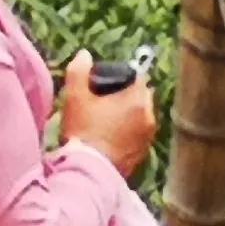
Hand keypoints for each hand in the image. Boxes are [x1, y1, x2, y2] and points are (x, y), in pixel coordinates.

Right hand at [55, 54, 157, 175]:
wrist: (91, 170)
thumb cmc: (84, 131)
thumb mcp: (75, 97)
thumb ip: (79, 70)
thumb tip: (84, 54)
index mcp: (137, 98)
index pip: (137, 75)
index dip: (121, 75)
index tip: (105, 81)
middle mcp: (149, 116)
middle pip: (141, 94)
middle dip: (127, 93)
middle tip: (105, 99)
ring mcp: (148, 136)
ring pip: (142, 115)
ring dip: (130, 113)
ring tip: (107, 118)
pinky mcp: (144, 153)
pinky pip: (139, 132)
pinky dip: (129, 130)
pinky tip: (111, 135)